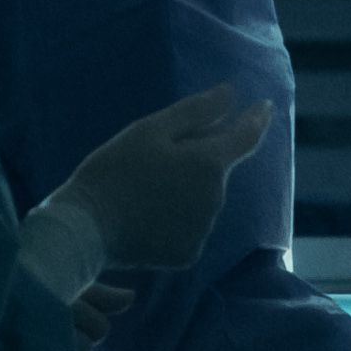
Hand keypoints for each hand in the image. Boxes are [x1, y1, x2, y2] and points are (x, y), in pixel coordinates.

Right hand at [35, 85, 271, 269]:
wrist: (85, 229)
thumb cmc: (114, 171)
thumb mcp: (149, 131)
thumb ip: (195, 112)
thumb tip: (230, 94)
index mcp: (208, 164)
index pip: (247, 137)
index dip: (257, 119)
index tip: (265, 106)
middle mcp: (215, 199)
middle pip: (215, 172)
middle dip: (197, 161)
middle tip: (154, 158)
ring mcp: (203, 231)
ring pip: (201, 201)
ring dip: (184, 191)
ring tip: (142, 190)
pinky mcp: (187, 255)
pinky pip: (188, 229)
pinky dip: (173, 220)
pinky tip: (144, 216)